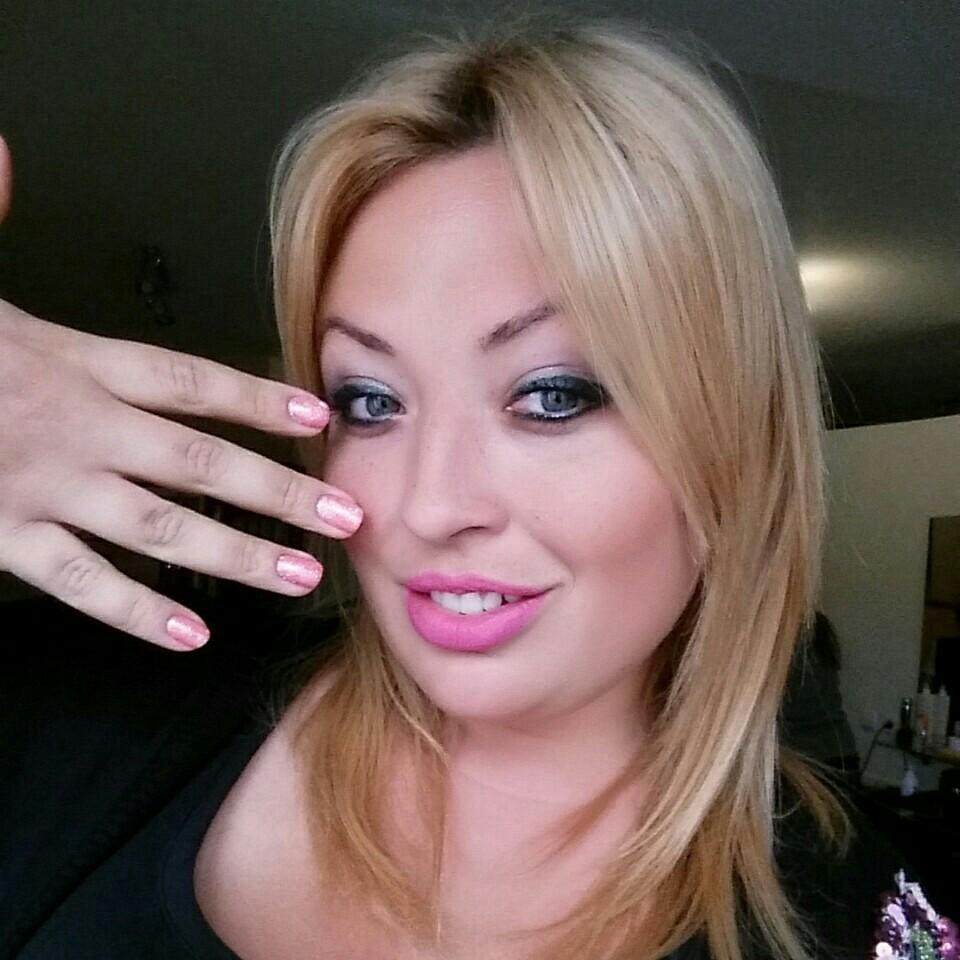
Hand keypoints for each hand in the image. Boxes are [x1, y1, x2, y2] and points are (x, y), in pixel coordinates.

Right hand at [0, 136, 361, 650]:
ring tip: (298, 575)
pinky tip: (191, 633)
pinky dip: (137, 612)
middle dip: (279, 490)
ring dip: (237, 554)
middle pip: (198, 460)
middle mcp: (75, 426)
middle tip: (343, 513)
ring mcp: (44, 486)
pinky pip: (81, 582)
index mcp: (72, 362)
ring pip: (159, 527)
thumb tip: (5, 158)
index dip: (258, 397)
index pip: (187, 380)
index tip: (316, 414)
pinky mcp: (2, 536)